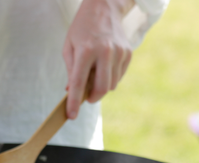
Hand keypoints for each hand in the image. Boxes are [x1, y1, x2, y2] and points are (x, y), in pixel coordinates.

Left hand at [63, 0, 134, 118]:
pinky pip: (119, 76)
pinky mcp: (128, 53)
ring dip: (101, 86)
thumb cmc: (82, 28)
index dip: (74, 102)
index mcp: (86, 50)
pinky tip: (104, 66)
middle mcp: (105, 52)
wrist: (104, 7)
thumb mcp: (69, 46)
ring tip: (95, 73)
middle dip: (92, 98)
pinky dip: (110, 78)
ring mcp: (119, 52)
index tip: (71, 116)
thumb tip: (71, 92)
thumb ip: (70, 70)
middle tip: (86, 98)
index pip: (78, 83)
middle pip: (102, 89)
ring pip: (111, 85)